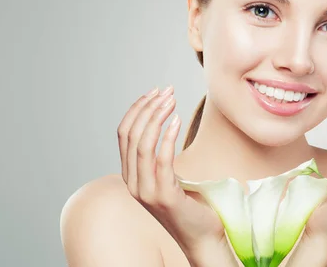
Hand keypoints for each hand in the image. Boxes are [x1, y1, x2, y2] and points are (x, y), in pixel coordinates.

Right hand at [117, 86, 235, 264]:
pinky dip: (168, 137)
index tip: (155, 92)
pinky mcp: (164, 197)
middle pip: (131, 135)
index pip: (124, 134)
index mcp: (131, 175)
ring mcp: (146, 191)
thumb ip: (159, 157)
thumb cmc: (191, 203)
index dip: (137, 109)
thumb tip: (164, 124)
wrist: (203, 236)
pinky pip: (161, 160)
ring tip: (172, 100)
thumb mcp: (168, 176)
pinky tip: (177, 121)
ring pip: (142, 144)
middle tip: (167, 91)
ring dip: (157, 117)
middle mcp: (133, 183)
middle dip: (148, 108)